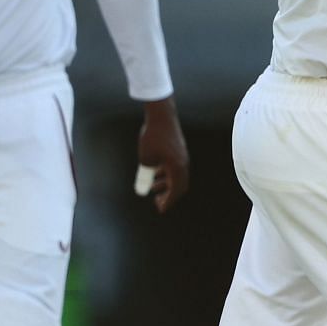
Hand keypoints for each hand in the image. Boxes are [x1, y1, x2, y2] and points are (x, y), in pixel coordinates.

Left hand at [136, 96, 189, 213]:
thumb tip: (143, 188)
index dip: (168, 202)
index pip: (175, 191)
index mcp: (177, 168)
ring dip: (166, 184)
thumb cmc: (152, 137)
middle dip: (168, 196)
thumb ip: (145, 176)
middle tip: (157, 203)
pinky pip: (175, 167)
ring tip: (153, 188)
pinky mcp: (179, 150)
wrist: (161, 116)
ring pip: (177, 176)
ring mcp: (182, 156)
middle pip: (179, 186)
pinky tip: (155, 173)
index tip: (160, 210)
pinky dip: (167, 174)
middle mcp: (183, 164)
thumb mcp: (145, 159)